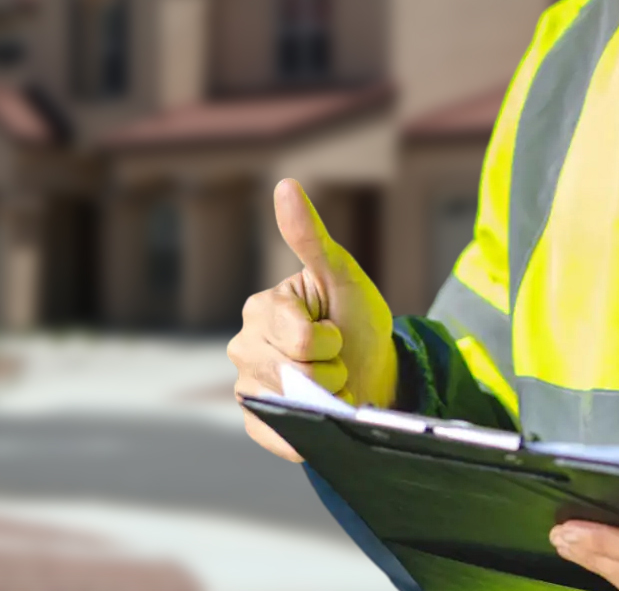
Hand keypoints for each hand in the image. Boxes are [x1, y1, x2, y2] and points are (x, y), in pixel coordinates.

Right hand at [227, 178, 397, 460]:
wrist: (375, 370)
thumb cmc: (356, 318)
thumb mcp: (341, 275)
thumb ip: (310, 237)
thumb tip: (285, 184)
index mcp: (260, 309)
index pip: (299, 338)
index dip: (330, 340)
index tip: (335, 330)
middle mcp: (243, 347)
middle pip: (293, 373)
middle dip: (328, 370)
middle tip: (334, 359)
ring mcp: (247, 386)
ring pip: (290, 405)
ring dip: (324, 399)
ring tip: (329, 384)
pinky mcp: (257, 422)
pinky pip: (278, 435)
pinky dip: (305, 432)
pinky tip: (318, 413)